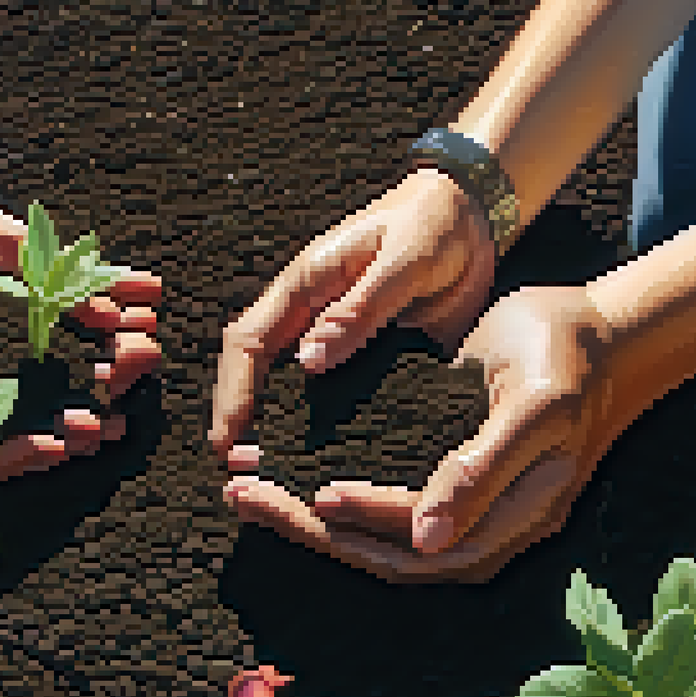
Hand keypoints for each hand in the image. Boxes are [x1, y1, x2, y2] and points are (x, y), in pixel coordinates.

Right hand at [210, 167, 496, 457]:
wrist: (470, 216)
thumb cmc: (431, 225)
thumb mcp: (401, 263)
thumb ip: (358, 310)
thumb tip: (306, 361)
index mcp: (305, 284)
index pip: (248, 342)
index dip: (232, 392)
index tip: (225, 438)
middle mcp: (309, 313)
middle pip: (256, 371)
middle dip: (240, 418)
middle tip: (237, 473)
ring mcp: (334, 336)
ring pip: (288, 386)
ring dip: (274, 427)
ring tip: (267, 479)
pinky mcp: (365, 354)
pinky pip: (333, 394)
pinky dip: (320, 426)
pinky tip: (323, 461)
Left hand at [223, 285, 621, 583]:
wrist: (597, 329)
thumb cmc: (568, 357)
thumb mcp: (533, 406)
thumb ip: (481, 470)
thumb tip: (426, 538)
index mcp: (511, 519)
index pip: (419, 545)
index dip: (363, 524)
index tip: (310, 494)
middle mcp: (482, 524)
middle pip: (384, 551)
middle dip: (311, 529)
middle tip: (243, 496)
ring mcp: (463, 503)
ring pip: (374, 530)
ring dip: (310, 516)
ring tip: (246, 491)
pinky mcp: (443, 473)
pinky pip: (380, 495)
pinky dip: (332, 488)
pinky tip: (288, 470)